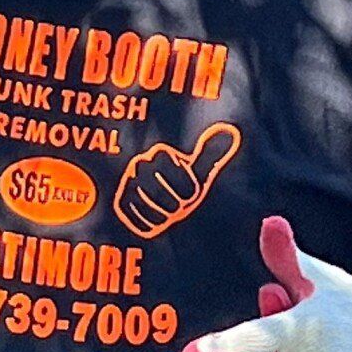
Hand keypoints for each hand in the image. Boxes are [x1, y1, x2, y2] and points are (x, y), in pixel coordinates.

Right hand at [112, 122, 240, 240]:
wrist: (163, 203)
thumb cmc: (184, 186)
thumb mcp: (199, 171)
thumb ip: (211, 153)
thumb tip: (230, 130)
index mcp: (162, 154)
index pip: (179, 180)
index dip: (188, 191)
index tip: (189, 193)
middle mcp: (141, 164)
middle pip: (162, 194)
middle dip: (174, 204)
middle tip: (177, 204)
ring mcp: (128, 181)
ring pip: (148, 205)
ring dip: (163, 214)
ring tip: (167, 211)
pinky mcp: (120, 199)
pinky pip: (136, 216)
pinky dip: (150, 222)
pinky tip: (155, 217)